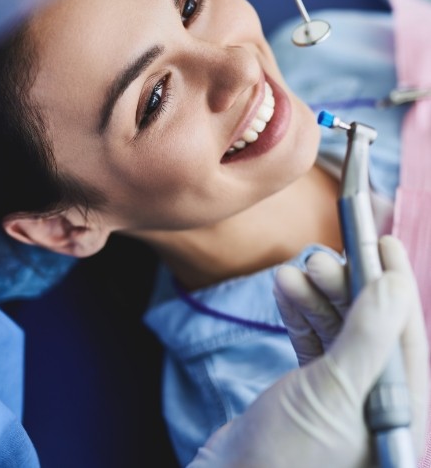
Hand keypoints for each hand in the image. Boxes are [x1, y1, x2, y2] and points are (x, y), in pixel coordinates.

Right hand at [187, 236, 428, 466]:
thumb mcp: (334, 391)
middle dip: (343, 288)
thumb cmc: (289, 454)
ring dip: (315, 298)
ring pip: (337, 330)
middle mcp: (376, 400)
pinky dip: (298, 315)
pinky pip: (312, 341)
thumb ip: (368, 337)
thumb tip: (397, 284)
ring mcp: (341, 394)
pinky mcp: (310, 390)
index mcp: (400, 410)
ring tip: (292, 272)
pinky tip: (283, 291)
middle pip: (368, 327)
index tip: (381, 243)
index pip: (405, 334)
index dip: (395, 284)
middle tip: (319, 257)